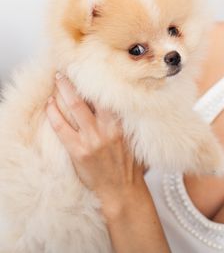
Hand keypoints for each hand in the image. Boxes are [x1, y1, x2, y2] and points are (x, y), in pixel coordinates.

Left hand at [46, 72, 144, 216]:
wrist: (122, 190)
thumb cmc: (131, 166)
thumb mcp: (136, 140)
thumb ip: (130, 122)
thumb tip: (128, 103)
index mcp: (122, 124)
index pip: (108, 96)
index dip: (98, 81)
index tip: (91, 70)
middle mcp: (107, 129)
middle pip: (88, 97)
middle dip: (76, 82)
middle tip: (68, 69)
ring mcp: (91, 139)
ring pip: (74, 107)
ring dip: (63, 91)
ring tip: (58, 80)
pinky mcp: (78, 151)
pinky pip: (61, 127)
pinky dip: (54, 113)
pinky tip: (50, 104)